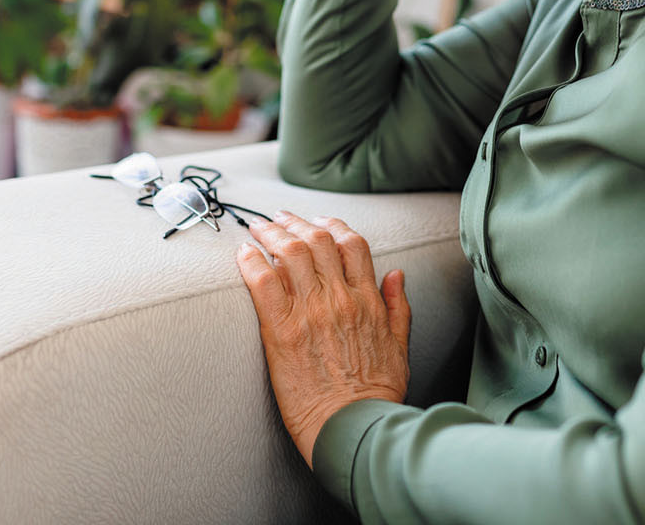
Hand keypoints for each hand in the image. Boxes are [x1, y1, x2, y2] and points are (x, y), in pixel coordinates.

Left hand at [236, 211, 411, 467]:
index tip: (317, 221)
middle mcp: (339, 299)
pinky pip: (262, 283)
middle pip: (316, 240)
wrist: (353, 428)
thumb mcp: (400, 347)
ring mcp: (310, 313)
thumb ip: (398, 307)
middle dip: (294, 222)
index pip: (351, 244)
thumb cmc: (376, 395)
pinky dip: (251, 262)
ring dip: (271, 233)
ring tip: (257, 228)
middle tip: (278, 218)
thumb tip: (396, 274)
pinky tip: (243, 254)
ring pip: (289, 253)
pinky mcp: (282, 332)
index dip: (332, 224)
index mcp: (368, 300)